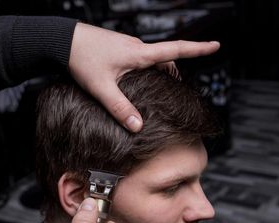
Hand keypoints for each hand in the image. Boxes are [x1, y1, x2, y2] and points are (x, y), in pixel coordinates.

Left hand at [69, 22, 219, 131]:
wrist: (62, 39)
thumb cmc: (81, 59)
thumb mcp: (102, 88)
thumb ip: (120, 108)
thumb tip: (138, 126)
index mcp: (139, 54)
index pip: (176, 50)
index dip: (198, 49)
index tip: (217, 45)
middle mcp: (136, 47)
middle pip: (166, 59)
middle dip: (176, 73)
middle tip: (179, 92)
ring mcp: (127, 46)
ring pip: (152, 60)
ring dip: (159, 73)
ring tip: (158, 92)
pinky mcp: (118, 49)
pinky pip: (140, 59)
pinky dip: (146, 70)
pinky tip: (135, 84)